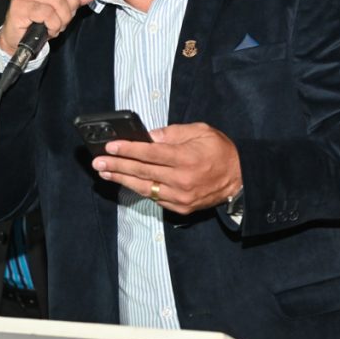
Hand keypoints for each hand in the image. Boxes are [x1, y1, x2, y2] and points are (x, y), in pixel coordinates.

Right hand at [0, 0, 96, 54]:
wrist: (21, 38)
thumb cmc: (42, 19)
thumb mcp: (64, 5)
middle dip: (73, 2)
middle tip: (68, 14)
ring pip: (57, 0)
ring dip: (64, 17)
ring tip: (58, 24)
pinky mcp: (19, 7)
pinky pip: (48, 14)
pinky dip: (54, 25)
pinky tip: (49, 29)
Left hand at [90, 122, 242, 215]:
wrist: (241, 179)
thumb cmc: (220, 151)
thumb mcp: (200, 131)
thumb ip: (173, 133)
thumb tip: (149, 136)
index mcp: (186, 158)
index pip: (150, 153)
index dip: (128, 150)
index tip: (110, 147)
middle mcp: (181, 179)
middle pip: (142, 172)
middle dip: (117, 165)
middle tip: (98, 162)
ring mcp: (181, 196)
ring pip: (144, 187)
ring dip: (122, 179)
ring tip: (105, 172)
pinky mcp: (181, 207)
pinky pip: (155, 197)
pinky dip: (139, 189)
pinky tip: (126, 182)